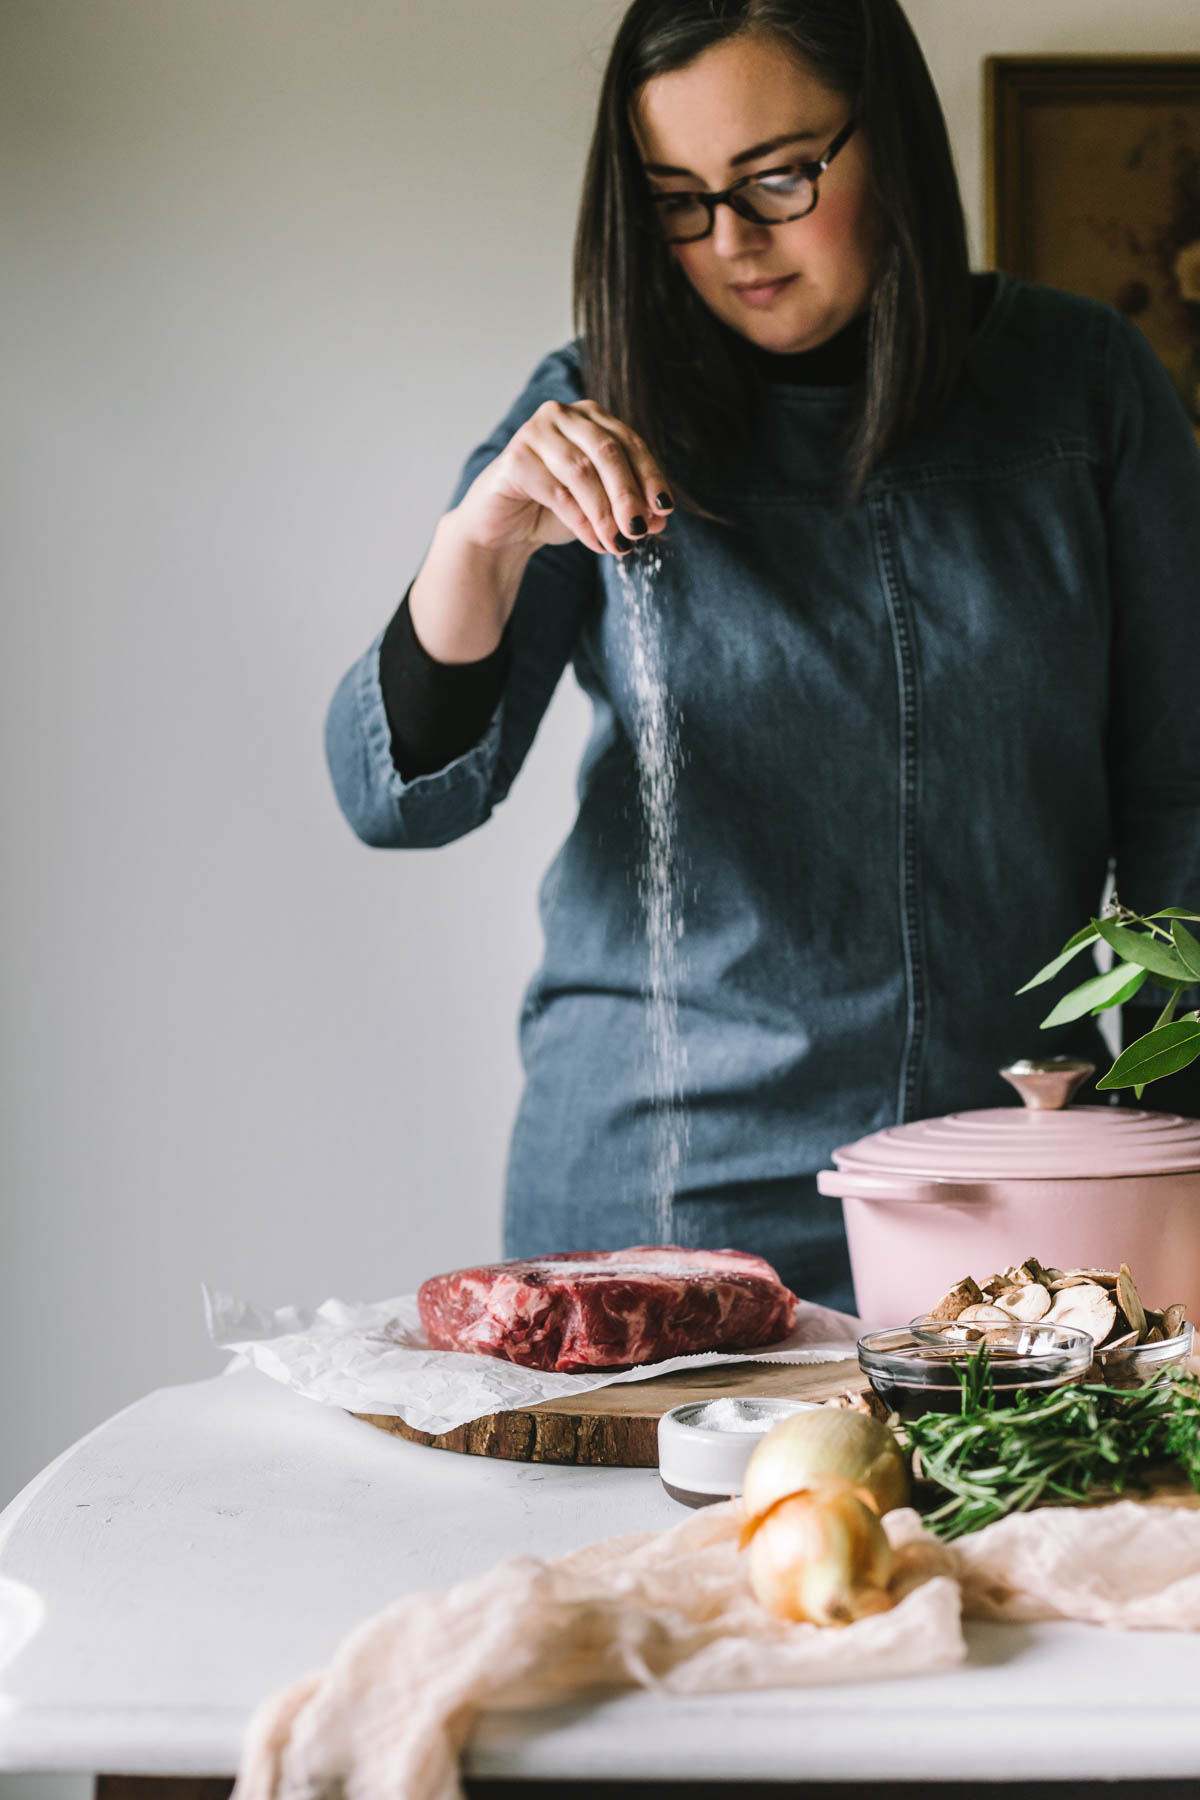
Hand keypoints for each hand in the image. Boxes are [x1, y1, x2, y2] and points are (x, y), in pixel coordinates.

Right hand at [454, 399, 673, 558]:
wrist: (505, 528)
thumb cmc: (555, 510)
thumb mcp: (601, 508)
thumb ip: (630, 508)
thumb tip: (660, 518)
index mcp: (589, 417)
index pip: (629, 442)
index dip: (650, 475)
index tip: (664, 509)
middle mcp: (561, 414)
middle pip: (608, 451)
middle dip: (628, 494)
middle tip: (640, 530)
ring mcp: (535, 431)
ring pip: (583, 471)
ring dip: (605, 513)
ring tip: (620, 544)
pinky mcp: (515, 457)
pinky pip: (557, 491)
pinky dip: (581, 521)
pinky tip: (596, 543)